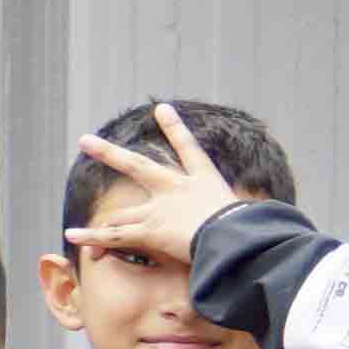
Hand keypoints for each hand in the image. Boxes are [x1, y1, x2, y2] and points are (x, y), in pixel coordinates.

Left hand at [63, 101, 244, 269]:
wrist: (239, 236)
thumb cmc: (253, 230)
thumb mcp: (253, 218)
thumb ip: (252, 218)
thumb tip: (278, 229)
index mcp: (206, 182)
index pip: (190, 150)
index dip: (175, 128)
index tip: (162, 109)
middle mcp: (177, 190)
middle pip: (138, 166)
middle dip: (110, 154)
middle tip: (86, 141)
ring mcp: (160, 209)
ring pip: (121, 213)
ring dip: (98, 223)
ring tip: (72, 232)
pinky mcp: (150, 231)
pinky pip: (114, 236)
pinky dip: (92, 238)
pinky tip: (70, 235)